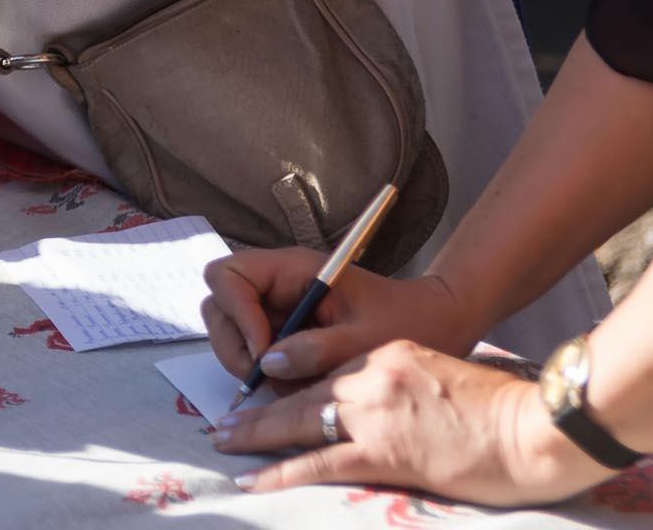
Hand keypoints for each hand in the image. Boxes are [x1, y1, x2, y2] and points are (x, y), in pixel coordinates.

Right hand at [204, 248, 477, 386]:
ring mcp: (277, 307)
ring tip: (286, 383)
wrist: (434, 322)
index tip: (265, 352)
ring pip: (230, 330)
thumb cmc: (406, 319)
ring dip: (247, 361)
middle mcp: (276, 284)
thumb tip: (268, 364)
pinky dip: (264, 372)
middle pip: (219, 304)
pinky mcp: (284, 330)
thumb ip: (316, 349)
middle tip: (266, 377)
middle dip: (234, 344)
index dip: (236, 314)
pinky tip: (296, 382)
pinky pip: (254, 349)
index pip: (228, 276)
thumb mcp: (365, 339)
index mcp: (292, 268)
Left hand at [210, 340, 612, 505]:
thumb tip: (380, 408)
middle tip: (224, 420)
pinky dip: (279, 470)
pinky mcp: (382, 450)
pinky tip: (252, 478)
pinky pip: (317, 462)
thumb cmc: (500, 410)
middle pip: (302, 390)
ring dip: (256, 433)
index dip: (290, 385)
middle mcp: (372, 373)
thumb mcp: (441, 378)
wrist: (532, 428)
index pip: (326, 369)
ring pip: (299, 420)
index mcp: (388, 353)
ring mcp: (374, 411)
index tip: (264, 393)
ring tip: (224, 441)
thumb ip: (402, 384)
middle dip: (259, 408)